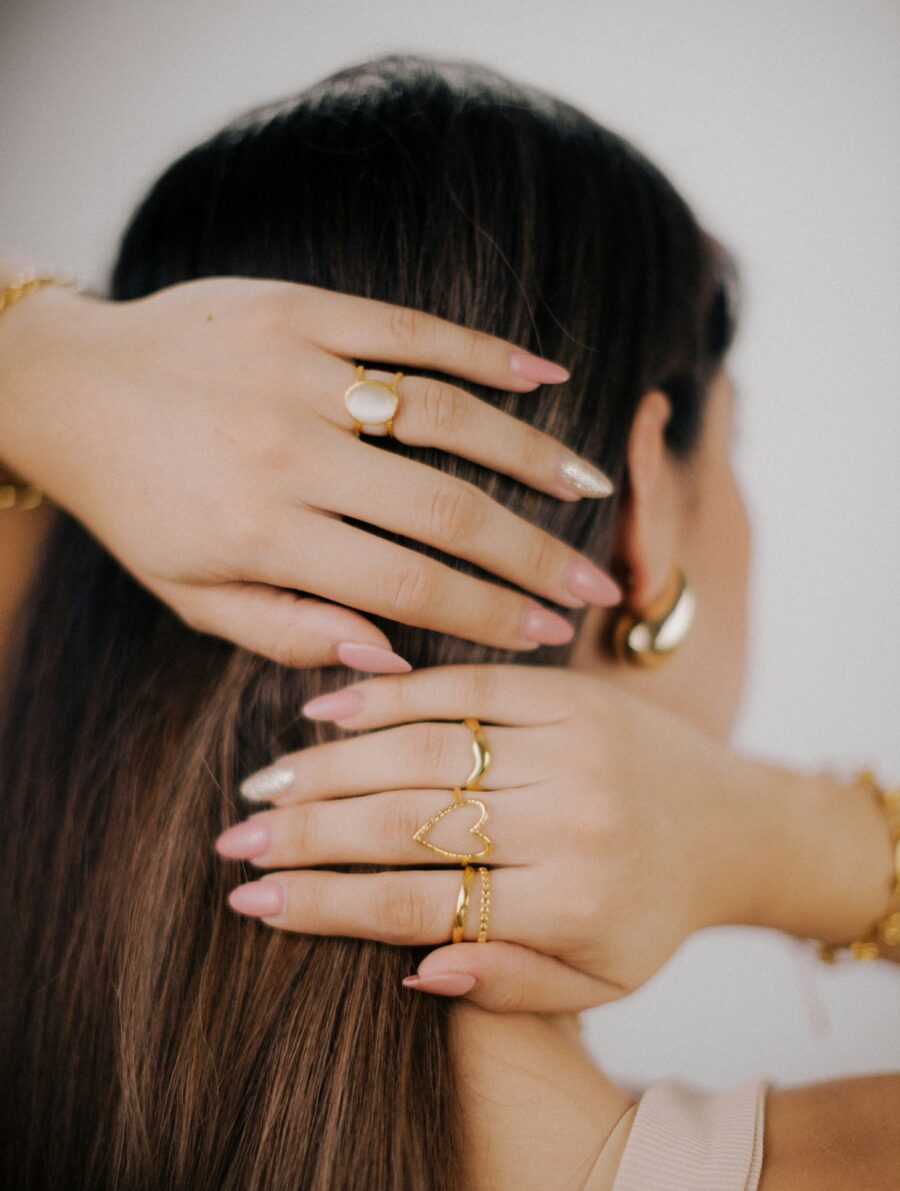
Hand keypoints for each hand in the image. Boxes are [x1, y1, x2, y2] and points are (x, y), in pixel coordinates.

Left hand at [0, 276, 620, 668]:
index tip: (552, 635)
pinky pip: (410, 329)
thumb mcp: (192, 595)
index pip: (407, 583)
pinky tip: (546, 379)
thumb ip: (289, 632)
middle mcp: (288, 452)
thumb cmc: (138, 506)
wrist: (70, 386)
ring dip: (530, 455)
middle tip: (597, 585)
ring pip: (444, 416)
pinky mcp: (301, 309)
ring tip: (592, 491)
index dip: (491, 615)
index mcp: (262, 532)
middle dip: (535, 556)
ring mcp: (298, 370)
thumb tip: (392, 658)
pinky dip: (485, 354)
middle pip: (445, 510)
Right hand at [215, 665, 764, 1010]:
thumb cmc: (651, 912)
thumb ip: (508, 986)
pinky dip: (388, 696)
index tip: (252, 903)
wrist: (736, 823)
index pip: (419, 904)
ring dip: (330, 766)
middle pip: (407, 823)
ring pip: (423, 751)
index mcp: (572, 903)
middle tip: (234, 844)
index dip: (325, 905)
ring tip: (263, 787)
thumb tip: (412, 971)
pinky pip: (463, 686)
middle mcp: (570, 820)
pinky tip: (325, 709)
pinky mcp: (568, 692)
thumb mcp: (598, 982)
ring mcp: (570, 744)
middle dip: (307, 836)